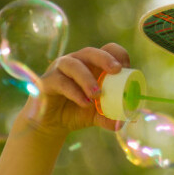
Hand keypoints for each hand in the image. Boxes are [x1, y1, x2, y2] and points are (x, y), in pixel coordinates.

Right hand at [12, 43, 129, 137]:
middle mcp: (77, 62)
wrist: (51, 124)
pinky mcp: (47, 80)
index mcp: (93, 65)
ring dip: (87, 78)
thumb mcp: (97, 116)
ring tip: (97, 95)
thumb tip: (123, 123)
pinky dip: (74, 92)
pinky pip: (61, 81)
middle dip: (105, 59)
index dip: (118, 55)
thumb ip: (109, 117)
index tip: (126, 68)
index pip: (107, 50)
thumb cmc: (77, 111)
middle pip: (91, 52)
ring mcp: (60, 69)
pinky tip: (84, 103)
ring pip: (74, 65)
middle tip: (116, 70)